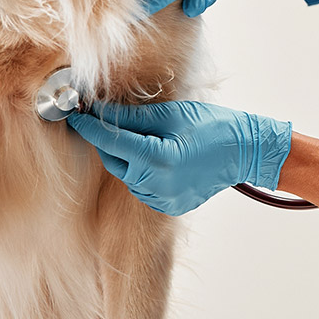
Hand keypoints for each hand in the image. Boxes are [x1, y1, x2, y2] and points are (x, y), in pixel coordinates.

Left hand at [65, 99, 290, 215]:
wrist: (244, 152)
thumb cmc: (212, 127)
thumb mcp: (171, 115)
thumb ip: (131, 117)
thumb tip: (99, 111)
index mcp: (157, 158)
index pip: (109, 141)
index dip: (89, 126)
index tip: (75, 114)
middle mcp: (156, 184)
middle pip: (114, 160)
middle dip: (109, 141)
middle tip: (111, 121)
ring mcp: (162, 199)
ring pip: (127, 175)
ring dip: (127, 157)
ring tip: (149, 138)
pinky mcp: (168, 206)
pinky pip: (142, 187)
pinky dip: (142, 172)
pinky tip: (161, 158)